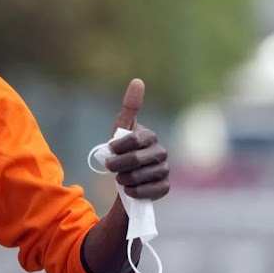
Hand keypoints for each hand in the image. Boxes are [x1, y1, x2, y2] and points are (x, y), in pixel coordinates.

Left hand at [103, 78, 169, 200]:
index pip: (133, 139)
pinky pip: (150, 191)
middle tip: (111, 168)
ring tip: (120, 178)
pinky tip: (130, 190)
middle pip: (135, 160)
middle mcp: (161, 152)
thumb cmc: (123, 149)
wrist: (126, 176)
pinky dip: (135, 192)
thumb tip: (138, 80)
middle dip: (118, 165)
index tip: (109, 151)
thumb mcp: (122, 128)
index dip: (117, 148)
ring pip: (141, 176)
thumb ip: (130, 106)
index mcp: (149, 137)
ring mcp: (164, 170)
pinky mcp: (164, 187)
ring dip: (124, 179)